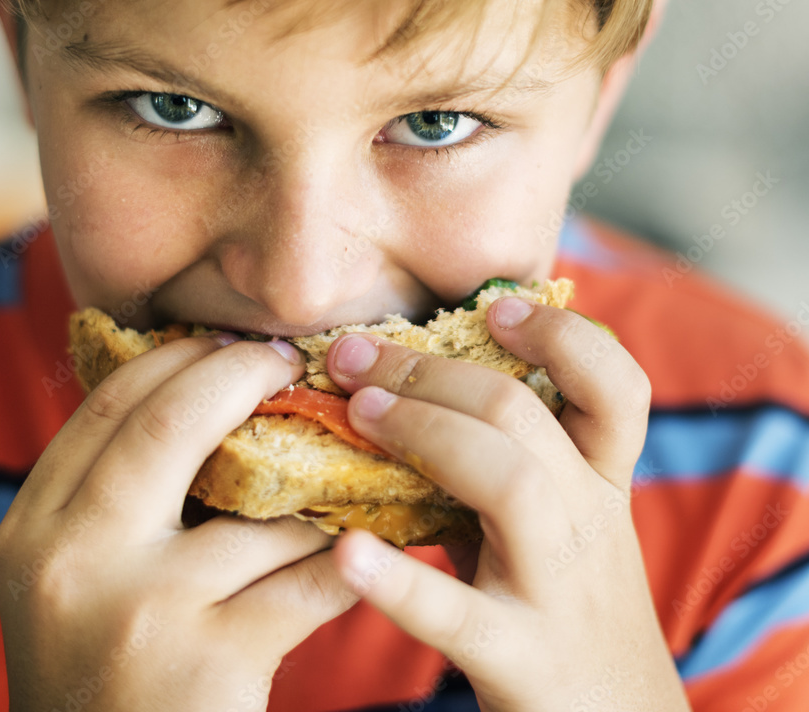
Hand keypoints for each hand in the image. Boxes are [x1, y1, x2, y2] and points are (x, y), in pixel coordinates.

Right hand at [0, 332, 359, 711]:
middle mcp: (72, 560)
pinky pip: (304, 581)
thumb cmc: (102, 675)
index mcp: (34, 527)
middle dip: (239, 374)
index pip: (110, 403)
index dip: (177, 357)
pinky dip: (342, 559)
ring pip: (255, 508)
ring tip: (340, 461)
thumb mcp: (74, 577)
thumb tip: (203, 388)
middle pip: (169, 423)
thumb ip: (114, 495)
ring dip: (310, 483)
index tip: (227, 341)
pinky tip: (363, 549)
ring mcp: (139, 609)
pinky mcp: (209, 660)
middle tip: (288, 360)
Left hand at [324, 298, 690, 711]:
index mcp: (600, 482)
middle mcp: (588, 523)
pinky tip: (347, 552)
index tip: (496, 307)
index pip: (617, 388)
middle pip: (522, 418)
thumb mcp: (559, 520)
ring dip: (424, 433)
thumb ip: (503, 458)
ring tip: (358, 412)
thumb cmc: (564, 602)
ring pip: (510, 485)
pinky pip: (458, 615)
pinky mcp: (520, 658)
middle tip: (354, 352)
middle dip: (433, 371)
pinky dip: (401, 581)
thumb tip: (409, 381)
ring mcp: (555, 590)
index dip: (562, 336)